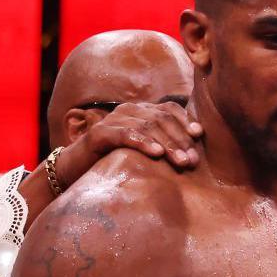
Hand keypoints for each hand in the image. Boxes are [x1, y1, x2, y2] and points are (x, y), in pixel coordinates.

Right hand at [56, 102, 203, 187]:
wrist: (78, 167)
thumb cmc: (117, 159)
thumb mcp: (145, 150)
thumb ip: (164, 145)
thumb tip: (194, 153)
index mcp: (142, 111)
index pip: (169, 109)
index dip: (185, 120)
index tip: (198, 135)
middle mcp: (129, 110)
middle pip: (161, 119)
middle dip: (180, 140)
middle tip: (192, 160)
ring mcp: (114, 119)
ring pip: (147, 127)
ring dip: (167, 145)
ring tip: (181, 161)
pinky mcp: (101, 133)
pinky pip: (126, 135)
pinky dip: (143, 143)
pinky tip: (156, 153)